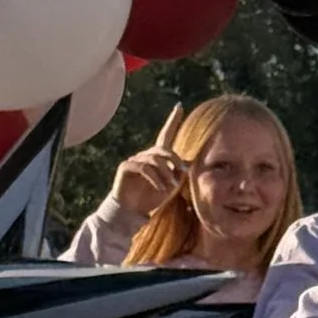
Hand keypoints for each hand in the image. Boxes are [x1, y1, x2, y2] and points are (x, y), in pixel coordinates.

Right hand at [111, 107, 186, 224]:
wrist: (132, 211)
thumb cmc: (152, 198)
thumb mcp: (171, 185)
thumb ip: (179, 172)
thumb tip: (191, 162)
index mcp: (158, 156)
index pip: (166, 134)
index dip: (173, 120)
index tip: (179, 106)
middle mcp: (146, 154)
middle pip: (164, 149)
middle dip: (175, 161)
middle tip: (183, 175)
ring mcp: (135, 159)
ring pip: (155, 159)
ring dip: (166, 173)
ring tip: (171, 187)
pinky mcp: (126, 167)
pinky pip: (144, 168)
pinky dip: (155, 178)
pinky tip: (160, 188)